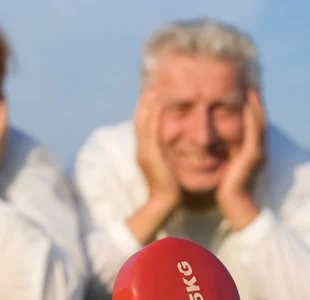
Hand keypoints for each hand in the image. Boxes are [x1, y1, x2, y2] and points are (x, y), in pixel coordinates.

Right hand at [135, 89, 180, 207]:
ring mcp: (144, 151)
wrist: (164, 202)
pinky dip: (154, 114)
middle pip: (138, 120)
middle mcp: (141, 149)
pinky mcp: (151, 154)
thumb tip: (171, 146)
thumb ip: (166, 154)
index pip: (141, 126)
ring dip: (148, 104)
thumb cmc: (169, 187)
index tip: (151, 96)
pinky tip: (160, 103)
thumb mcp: (167, 166)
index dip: (144, 110)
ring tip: (154, 89)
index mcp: (143, 151)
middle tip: (151, 86)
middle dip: (143, 103)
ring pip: (143, 121)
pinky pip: (151, 129)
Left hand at [216, 88, 265, 229]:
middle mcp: (258, 148)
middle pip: (260, 119)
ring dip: (256, 104)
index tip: (244, 92)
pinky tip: (246, 104)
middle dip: (256, 101)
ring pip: (260, 122)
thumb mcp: (224, 164)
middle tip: (250, 84)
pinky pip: (255, 131)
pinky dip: (252, 116)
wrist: (234, 205)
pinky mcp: (254, 155)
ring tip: (251, 88)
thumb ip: (223, 152)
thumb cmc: (226, 188)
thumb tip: (210, 142)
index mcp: (252, 150)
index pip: (253, 124)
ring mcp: (258, 151)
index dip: (251, 108)